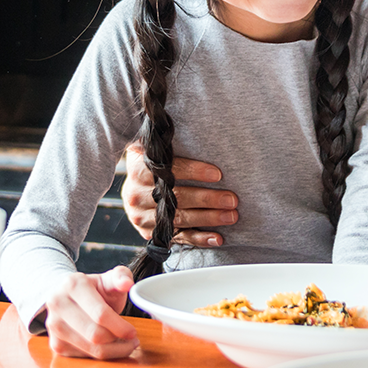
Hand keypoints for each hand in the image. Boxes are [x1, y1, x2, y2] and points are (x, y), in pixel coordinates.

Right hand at [43, 267, 138, 358]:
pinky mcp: (55, 343)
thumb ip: (121, 277)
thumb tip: (127, 284)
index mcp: (73, 285)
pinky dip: (100, 354)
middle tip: (130, 339)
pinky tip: (107, 346)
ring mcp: (54, 325)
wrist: (68, 297)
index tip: (132, 332)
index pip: (100, 313)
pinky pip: (84, 357)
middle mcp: (58, 304)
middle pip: (95, 334)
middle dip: (118, 340)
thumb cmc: (93, 290)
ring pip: (90, 349)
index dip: (120, 326)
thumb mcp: (108, 279)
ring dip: (112, 350)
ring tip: (122, 343)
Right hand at [121, 145, 237, 247]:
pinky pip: (178, 238)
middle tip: (233, 199)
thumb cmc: (154, 165)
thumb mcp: (155, 149)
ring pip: (179, 219)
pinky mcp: (151, 234)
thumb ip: (171, 143)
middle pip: (176, 197)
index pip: (169, 169)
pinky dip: (200, 239)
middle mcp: (136, 194)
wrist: (134, 190)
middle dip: (208, 198)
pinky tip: (218, 237)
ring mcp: (142, 217)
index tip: (218, 174)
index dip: (194, 171)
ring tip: (232, 215)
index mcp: (138, 167)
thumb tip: (204, 128)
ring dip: (209, 218)